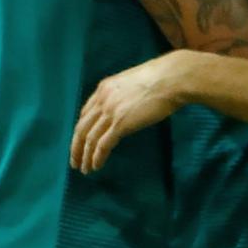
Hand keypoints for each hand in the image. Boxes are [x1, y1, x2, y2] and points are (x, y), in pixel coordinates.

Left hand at [70, 50, 188, 174]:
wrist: (172, 78)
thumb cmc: (162, 78)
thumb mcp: (134, 82)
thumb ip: (124, 94)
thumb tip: (126, 106)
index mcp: (105, 88)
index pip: (86, 113)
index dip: (81, 129)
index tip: (81, 141)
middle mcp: (102, 99)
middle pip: (81, 127)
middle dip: (76, 147)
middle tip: (75, 161)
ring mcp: (110, 112)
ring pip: (89, 138)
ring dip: (85, 156)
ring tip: (85, 169)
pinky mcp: (120, 123)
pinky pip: (103, 145)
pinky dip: (97, 157)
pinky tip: (96, 166)